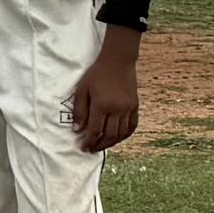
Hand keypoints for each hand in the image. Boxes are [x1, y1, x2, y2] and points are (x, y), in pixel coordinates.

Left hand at [73, 32, 141, 152]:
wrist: (117, 62)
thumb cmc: (95, 75)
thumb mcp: (81, 91)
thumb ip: (79, 111)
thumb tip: (77, 130)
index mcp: (102, 105)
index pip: (95, 131)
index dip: (88, 142)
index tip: (83, 147)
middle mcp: (117, 109)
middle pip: (109, 135)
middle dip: (99, 145)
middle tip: (90, 150)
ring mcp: (128, 109)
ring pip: (121, 133)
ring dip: (111, 143)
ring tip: (101, 146)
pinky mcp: (135, 106)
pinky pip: (132, 126)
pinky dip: (125, 135)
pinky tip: (117, 138)